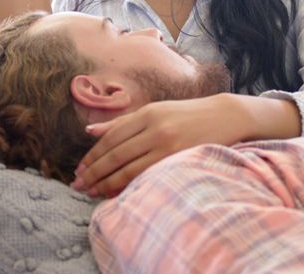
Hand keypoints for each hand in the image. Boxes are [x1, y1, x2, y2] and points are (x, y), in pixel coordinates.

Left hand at [72, 95, 250, 196]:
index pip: (110, 138)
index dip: (92, 156)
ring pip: (128, 168)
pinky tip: (117, 193)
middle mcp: (155, 128)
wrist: (225, 117)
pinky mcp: (179, 159)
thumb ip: (122, 122)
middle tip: (78, 186)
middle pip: (116, 154)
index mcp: (147, 113)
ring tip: (92, 192)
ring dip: (106, 182)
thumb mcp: (155, 111)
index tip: (79, 171)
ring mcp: (168, 145)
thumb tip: (89, 132)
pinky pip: (147, 176)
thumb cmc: (186, 115)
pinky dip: (129, 186)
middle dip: (94, 172)